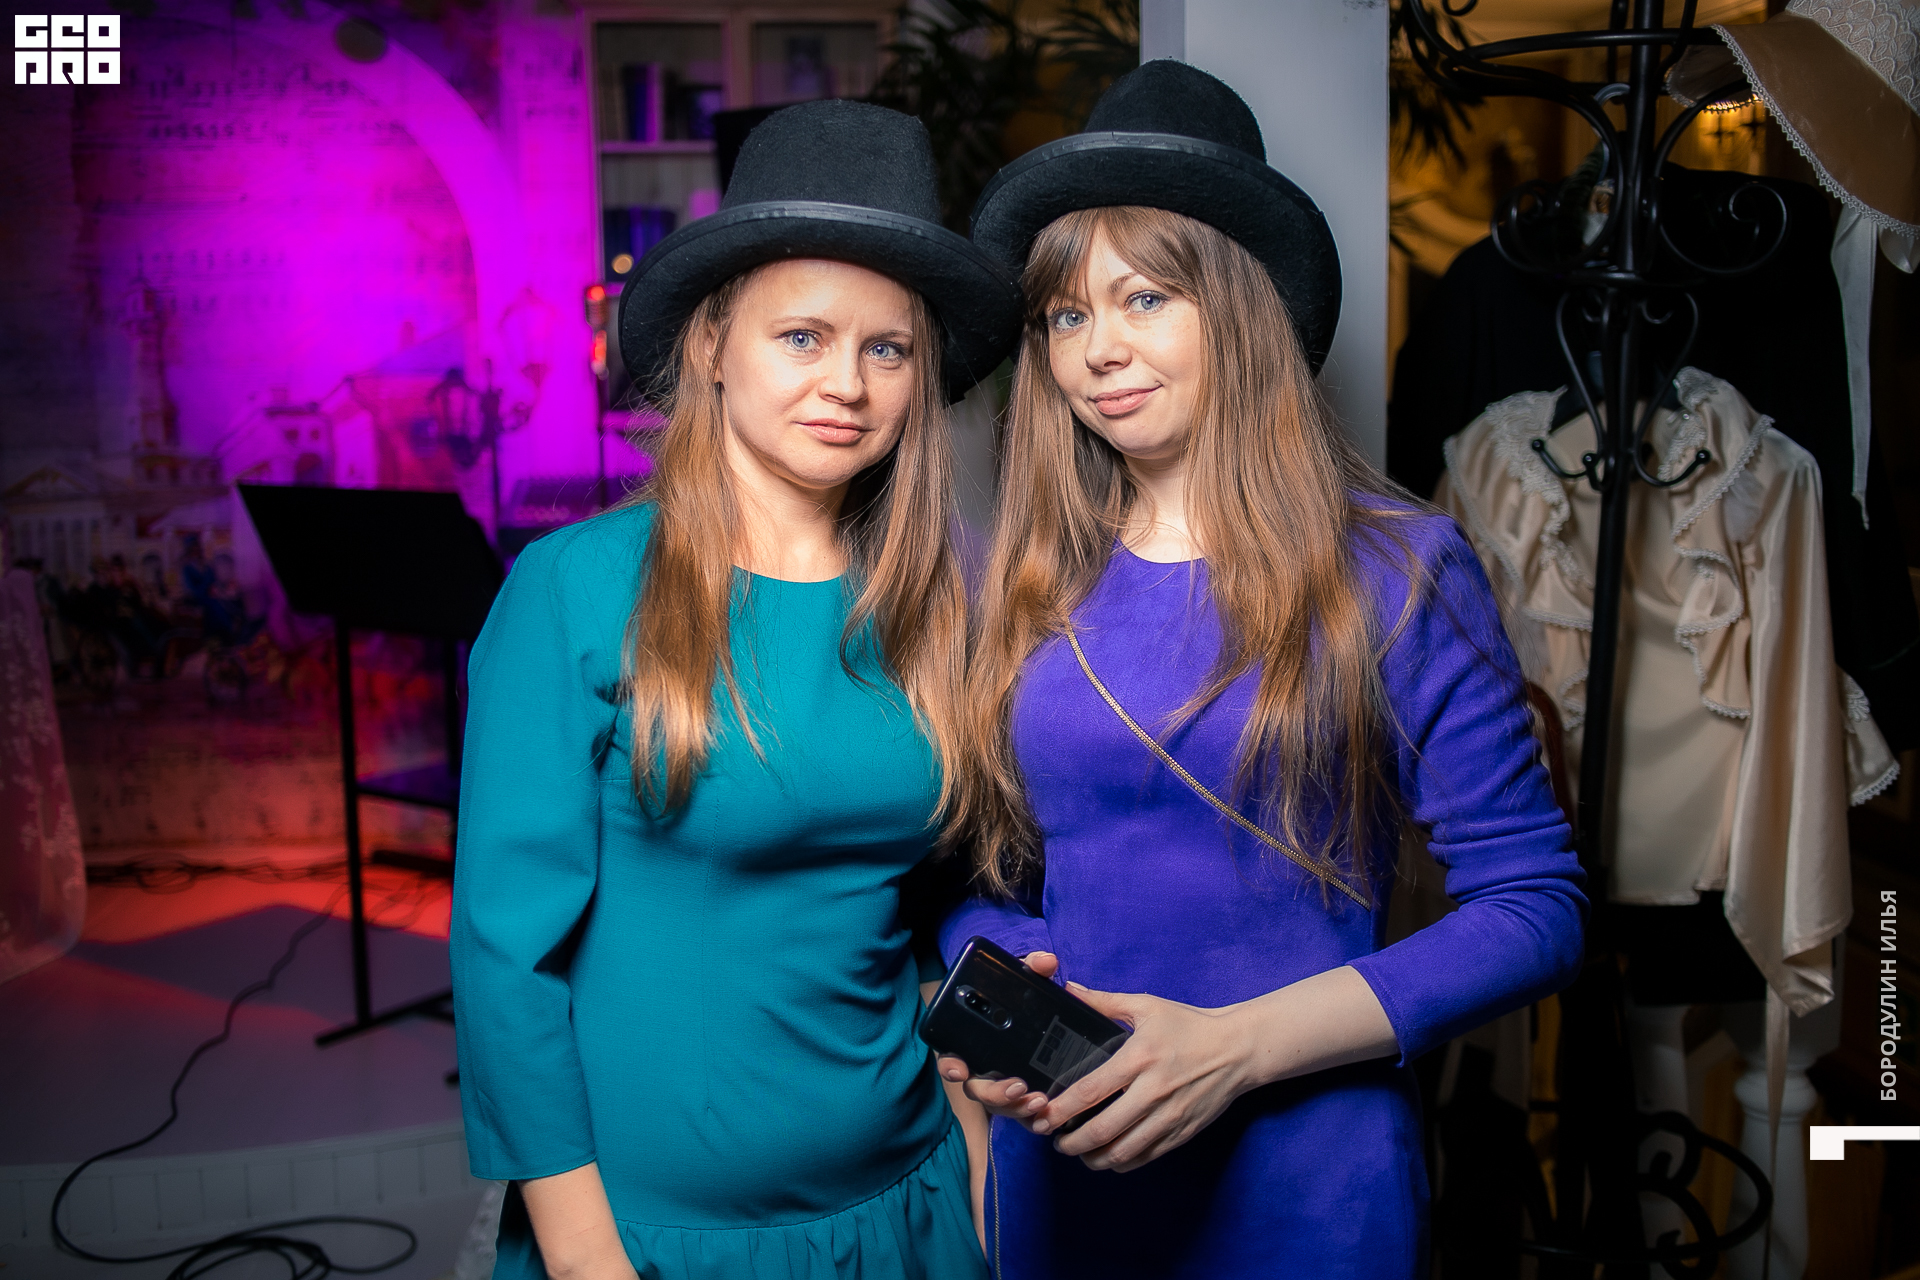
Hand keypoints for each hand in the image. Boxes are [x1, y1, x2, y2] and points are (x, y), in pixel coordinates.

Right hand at [935, 952, 1057, 1131]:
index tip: (959, 1070)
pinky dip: (1033, 1118)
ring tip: (1040, 1100)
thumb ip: (1033, 968)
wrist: (1050, 1026)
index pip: (951, 1058)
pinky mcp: (1023, 1102)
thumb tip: (1046, 962)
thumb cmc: (1024, 1002)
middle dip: (995, 1093)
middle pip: (978, 1091)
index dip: (951, 1066)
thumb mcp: (1027, 983)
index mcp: (973, 1044)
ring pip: (1001, 1107)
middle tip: (1017, 1087)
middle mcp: (982, 1071)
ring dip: (1017, 1107)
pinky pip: (1022, 1117)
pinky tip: (1047, 1112)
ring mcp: (1002, 1089)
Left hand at [1035, 966, 1398, 1173]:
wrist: (1238, 1049)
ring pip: (1123, 1152)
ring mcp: (1169, 1117)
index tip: (1044, 1116)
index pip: (1091, 1092)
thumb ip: (1105, 1002)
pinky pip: (1146, 1157)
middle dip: (1071, 1142)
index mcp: (1139, 1058)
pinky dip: (1122, 1162)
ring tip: (1078, 1152)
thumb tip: (1070, 989)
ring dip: (1094, 1158)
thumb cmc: (1190, 1025)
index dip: (1062, 1110)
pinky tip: (1109, 1157)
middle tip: (1055, 1140)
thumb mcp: (1147, 1006)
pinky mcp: (1182, 1133)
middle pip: (1102, 1130)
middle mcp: (1153, 1092)